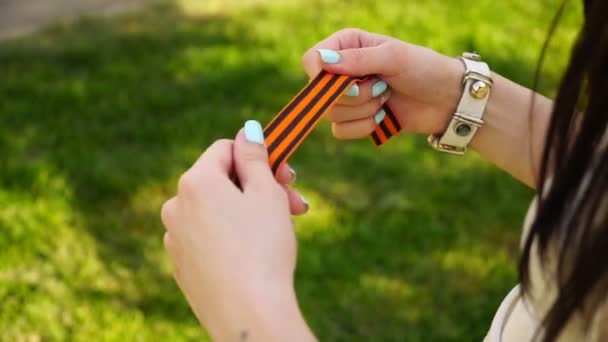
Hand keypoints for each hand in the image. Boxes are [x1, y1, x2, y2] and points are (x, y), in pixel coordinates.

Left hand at [161, 121, 314, 340]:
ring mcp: (176, 238)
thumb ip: (255, 157)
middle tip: (295, 204)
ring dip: (249, 213)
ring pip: (216, 211)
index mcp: (195, 182)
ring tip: (279, 231)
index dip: (259, 157)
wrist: (247, 313)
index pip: (226, 149)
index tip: (285, 175)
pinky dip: (231, 237)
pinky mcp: (182, 265)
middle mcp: (176, 206)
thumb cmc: (262, 248)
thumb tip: (247, 130)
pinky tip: (254, 254)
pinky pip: (208, 237)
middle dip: (260, 188)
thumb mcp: (266, 193)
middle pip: (222, 181)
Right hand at [302, 28, 464, 138]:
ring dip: (364, 111)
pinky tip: (383, 117)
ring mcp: (347, 97)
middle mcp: (342, 70)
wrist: (446, 100)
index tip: (350, 82)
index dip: (323, 76)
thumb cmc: (424, 69)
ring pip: (332, 115)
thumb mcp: (394, 57)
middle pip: (321, 94)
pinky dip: (364, 127)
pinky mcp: (354, 120)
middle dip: (355, 96)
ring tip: (386, 98)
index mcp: (346, 45)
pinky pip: (341, 132)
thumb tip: (322, 63)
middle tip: (382, 88)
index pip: (312, 60)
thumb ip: (358, 59)